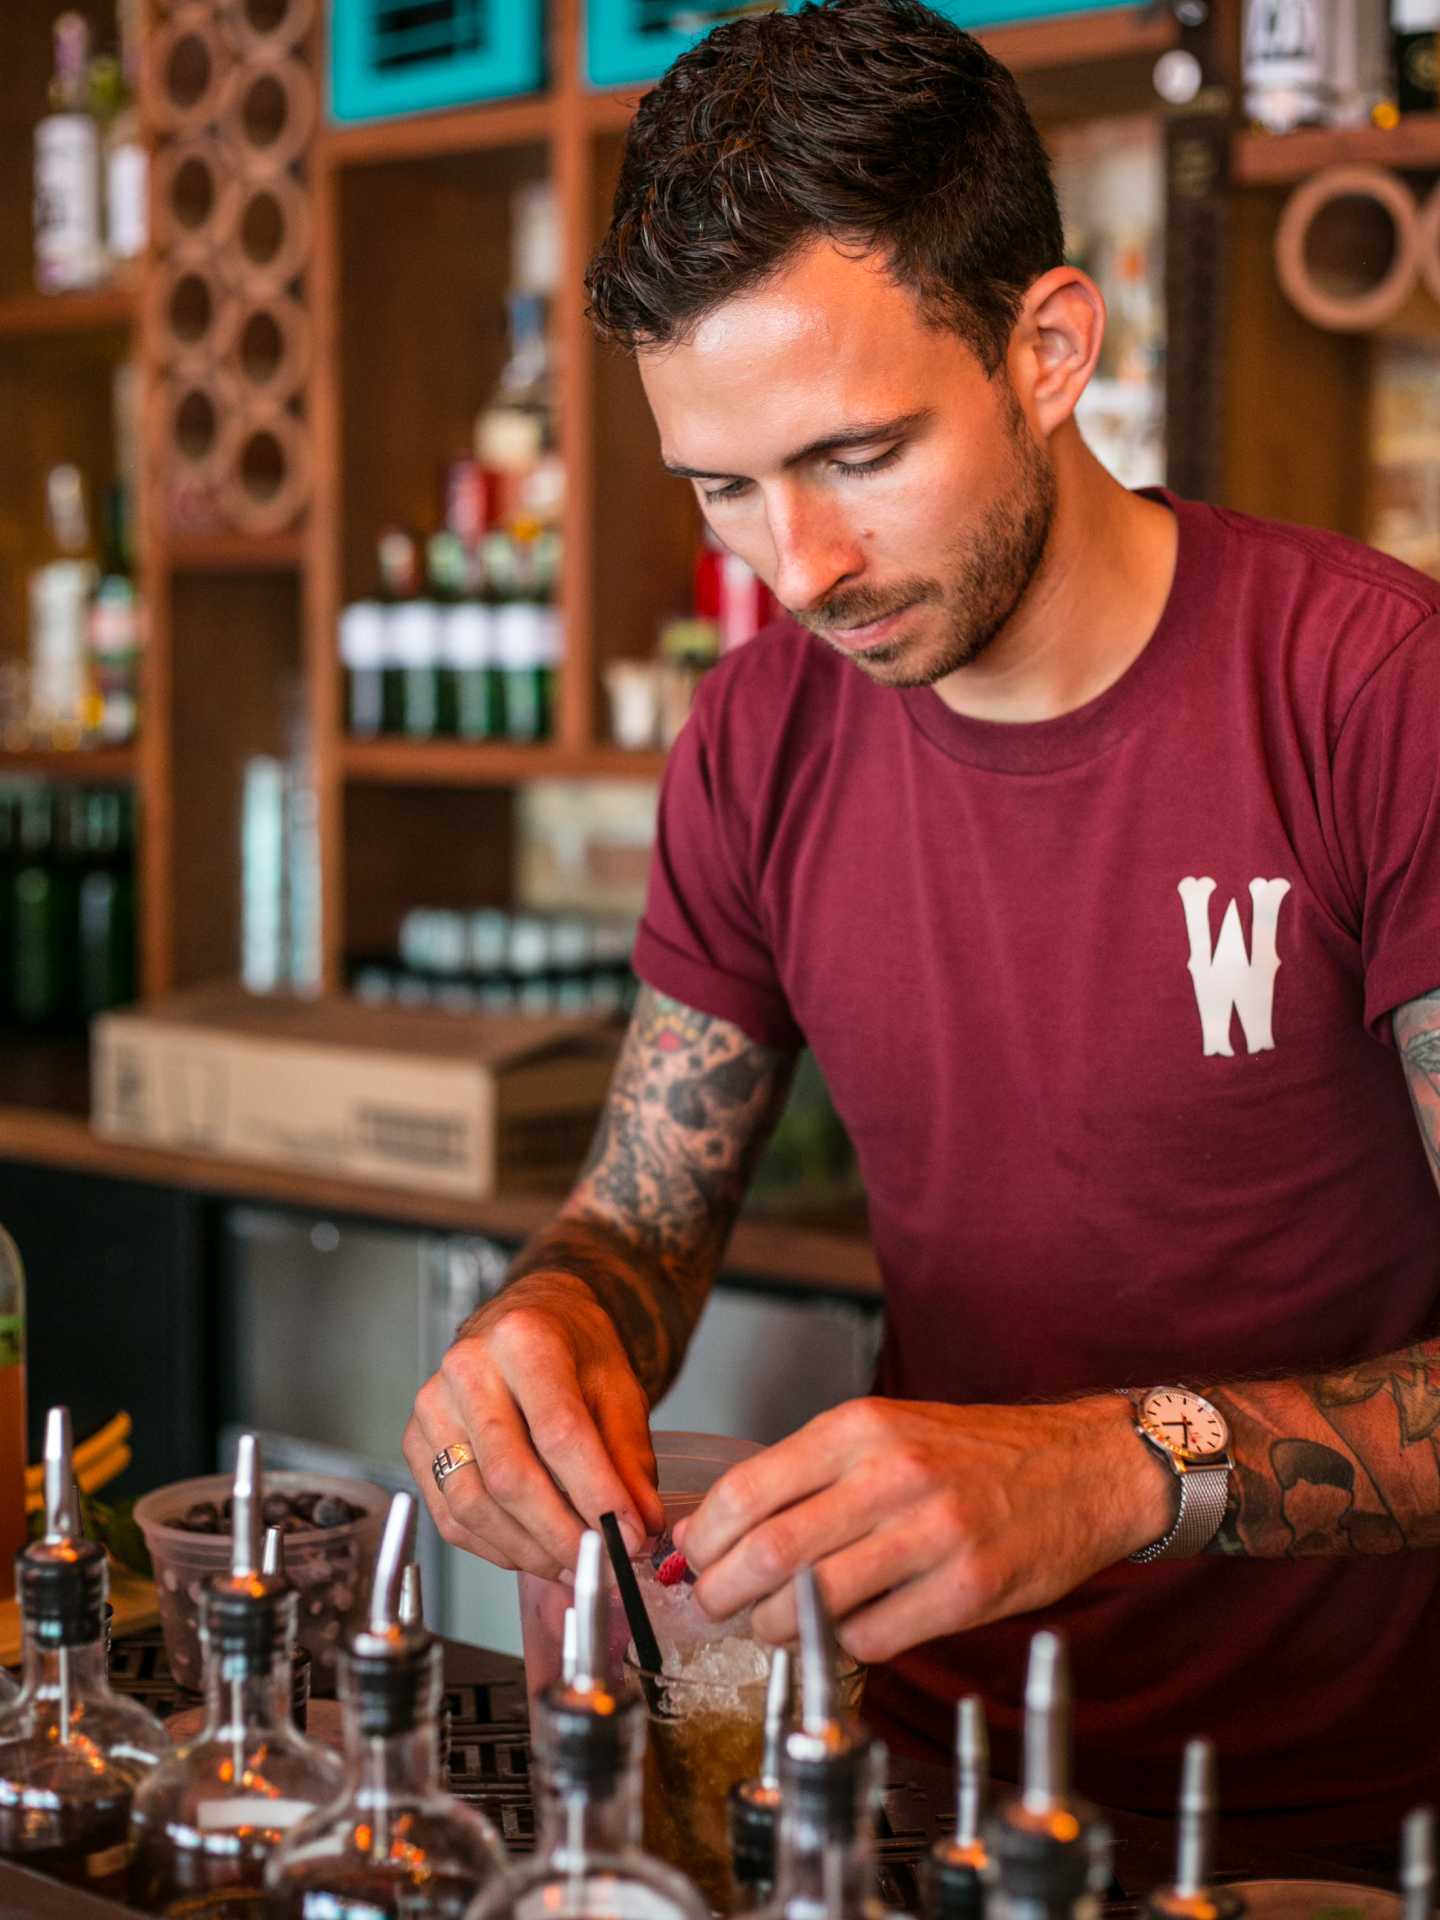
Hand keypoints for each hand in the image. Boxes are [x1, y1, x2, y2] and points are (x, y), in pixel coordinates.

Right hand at [403, 1271, 665, 1581]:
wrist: (527, 1322)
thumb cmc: (572, 1351)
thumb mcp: (619, 1388)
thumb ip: (629, 1459)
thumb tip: (638, 1529)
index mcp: (523, 1339)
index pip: (559, 1432)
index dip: (596, 1494)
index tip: (630, 1536)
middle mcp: (467, 1368)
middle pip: (510, 1475)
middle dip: (562, 1534)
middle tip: (603, 1563)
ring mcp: (433, 1407)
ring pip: (475, 1504)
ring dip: (529, 1550)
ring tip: (573, 1563)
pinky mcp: (416, 1443)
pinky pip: (451, 1517)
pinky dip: (497, 1548)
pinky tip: (535, 1551)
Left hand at [673, 1396, 1173, 1661]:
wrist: (1080, 1469)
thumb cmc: (969, 1455)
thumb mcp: (884, 1433)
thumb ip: (803, 1476)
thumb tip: (706, 1530)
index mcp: (860, 1427)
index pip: (745, 1490)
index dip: (701, 1539)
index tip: (689, 1560)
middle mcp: (892, 1474)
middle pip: (766, 1554)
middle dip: (721, 1593)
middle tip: (712, 1606)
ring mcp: (933, 1534)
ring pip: (811, 1603)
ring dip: (774, 1628)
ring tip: (772, 1626)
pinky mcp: (969, 1590)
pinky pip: (871, 1637)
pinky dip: (841, 1644)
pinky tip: (845, 1629)